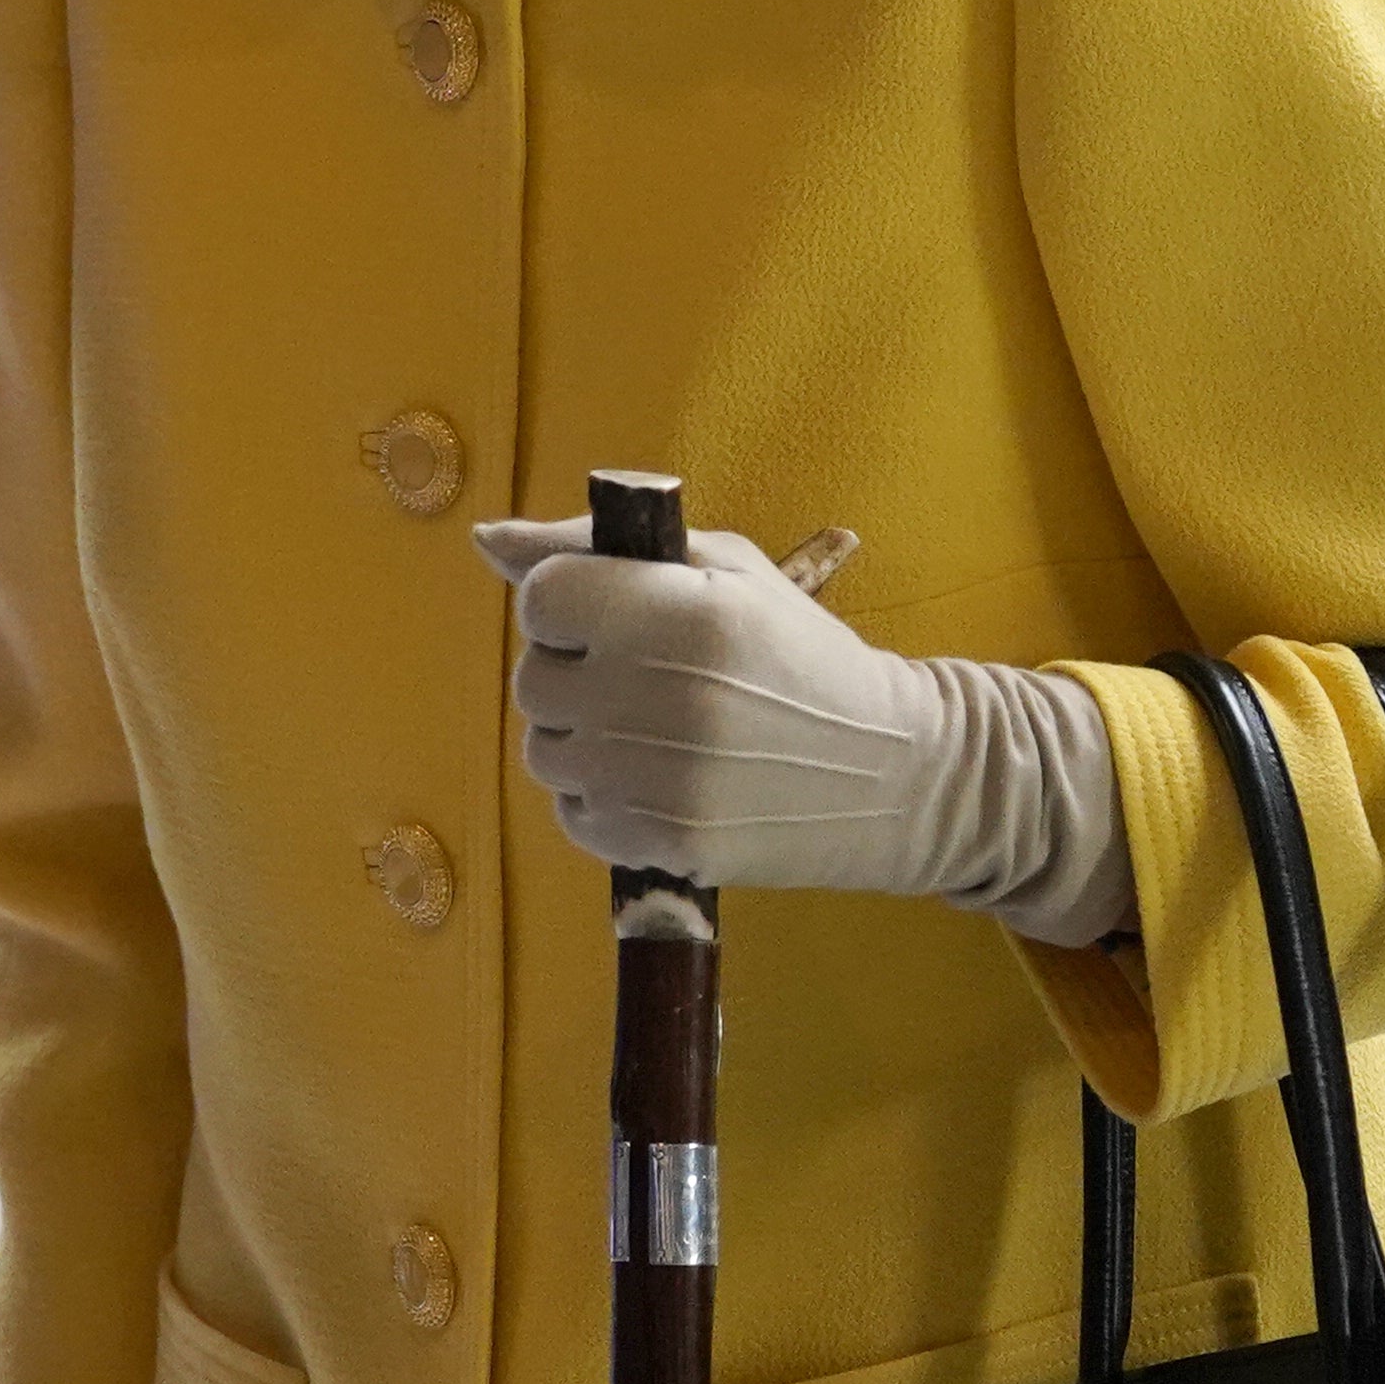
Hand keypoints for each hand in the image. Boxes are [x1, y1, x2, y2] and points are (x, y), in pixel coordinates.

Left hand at [473, 518, 1131, 942]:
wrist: (897, 773)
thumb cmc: (801, 654)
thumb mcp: (723, 569)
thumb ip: (594, 547)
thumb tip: (487, 539)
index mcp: (678, 613)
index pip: (541, 598)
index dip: (569, 605)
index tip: (616, 619)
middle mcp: (659, 696)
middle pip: (534, 680)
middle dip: (576, 674)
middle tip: (647, 679)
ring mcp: (660, 779)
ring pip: (545, 752)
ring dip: (584, 740)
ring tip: (659, 731)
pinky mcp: (668, 843)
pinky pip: (575, 814)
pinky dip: (604, 800)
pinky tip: (662, 780)